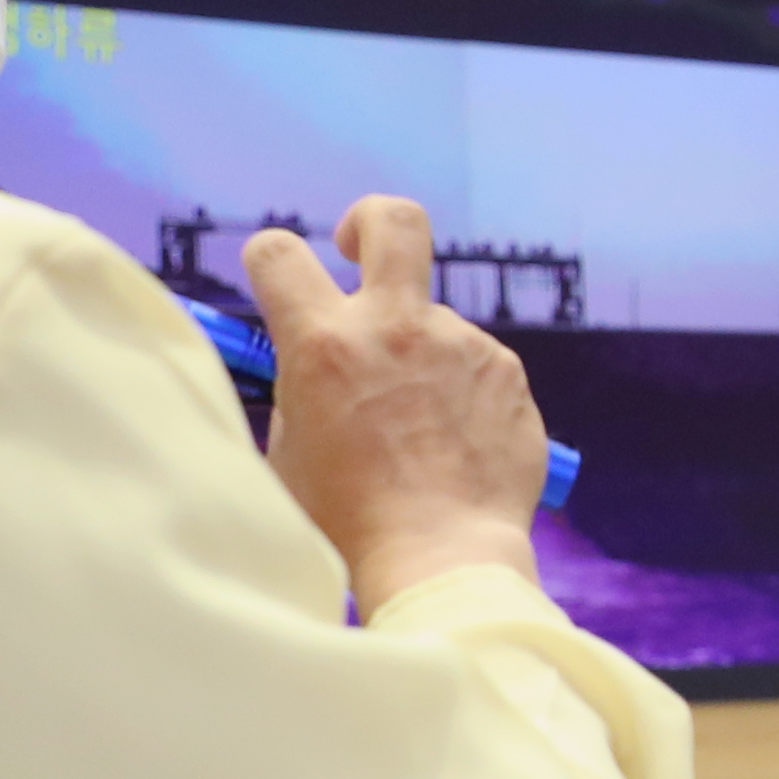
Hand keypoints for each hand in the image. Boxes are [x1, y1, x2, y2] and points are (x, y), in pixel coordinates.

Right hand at [245, 197, 550, 607]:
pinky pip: (473, 366)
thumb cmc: (348, 519)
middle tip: (359, 248)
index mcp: (324, 344)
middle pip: (393, 219)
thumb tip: (309, 357)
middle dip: (370, 220)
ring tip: (418, 436)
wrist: (439, 559)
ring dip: (420, 358)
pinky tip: (455, 448)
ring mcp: (459, 345)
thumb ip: (299, 386)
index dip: (271, 259)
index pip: (278, 253)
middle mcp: (395, 328)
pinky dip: (461, 396)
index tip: (283, 279)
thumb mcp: (289, 449)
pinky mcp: (506, 372)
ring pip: (430, 323)